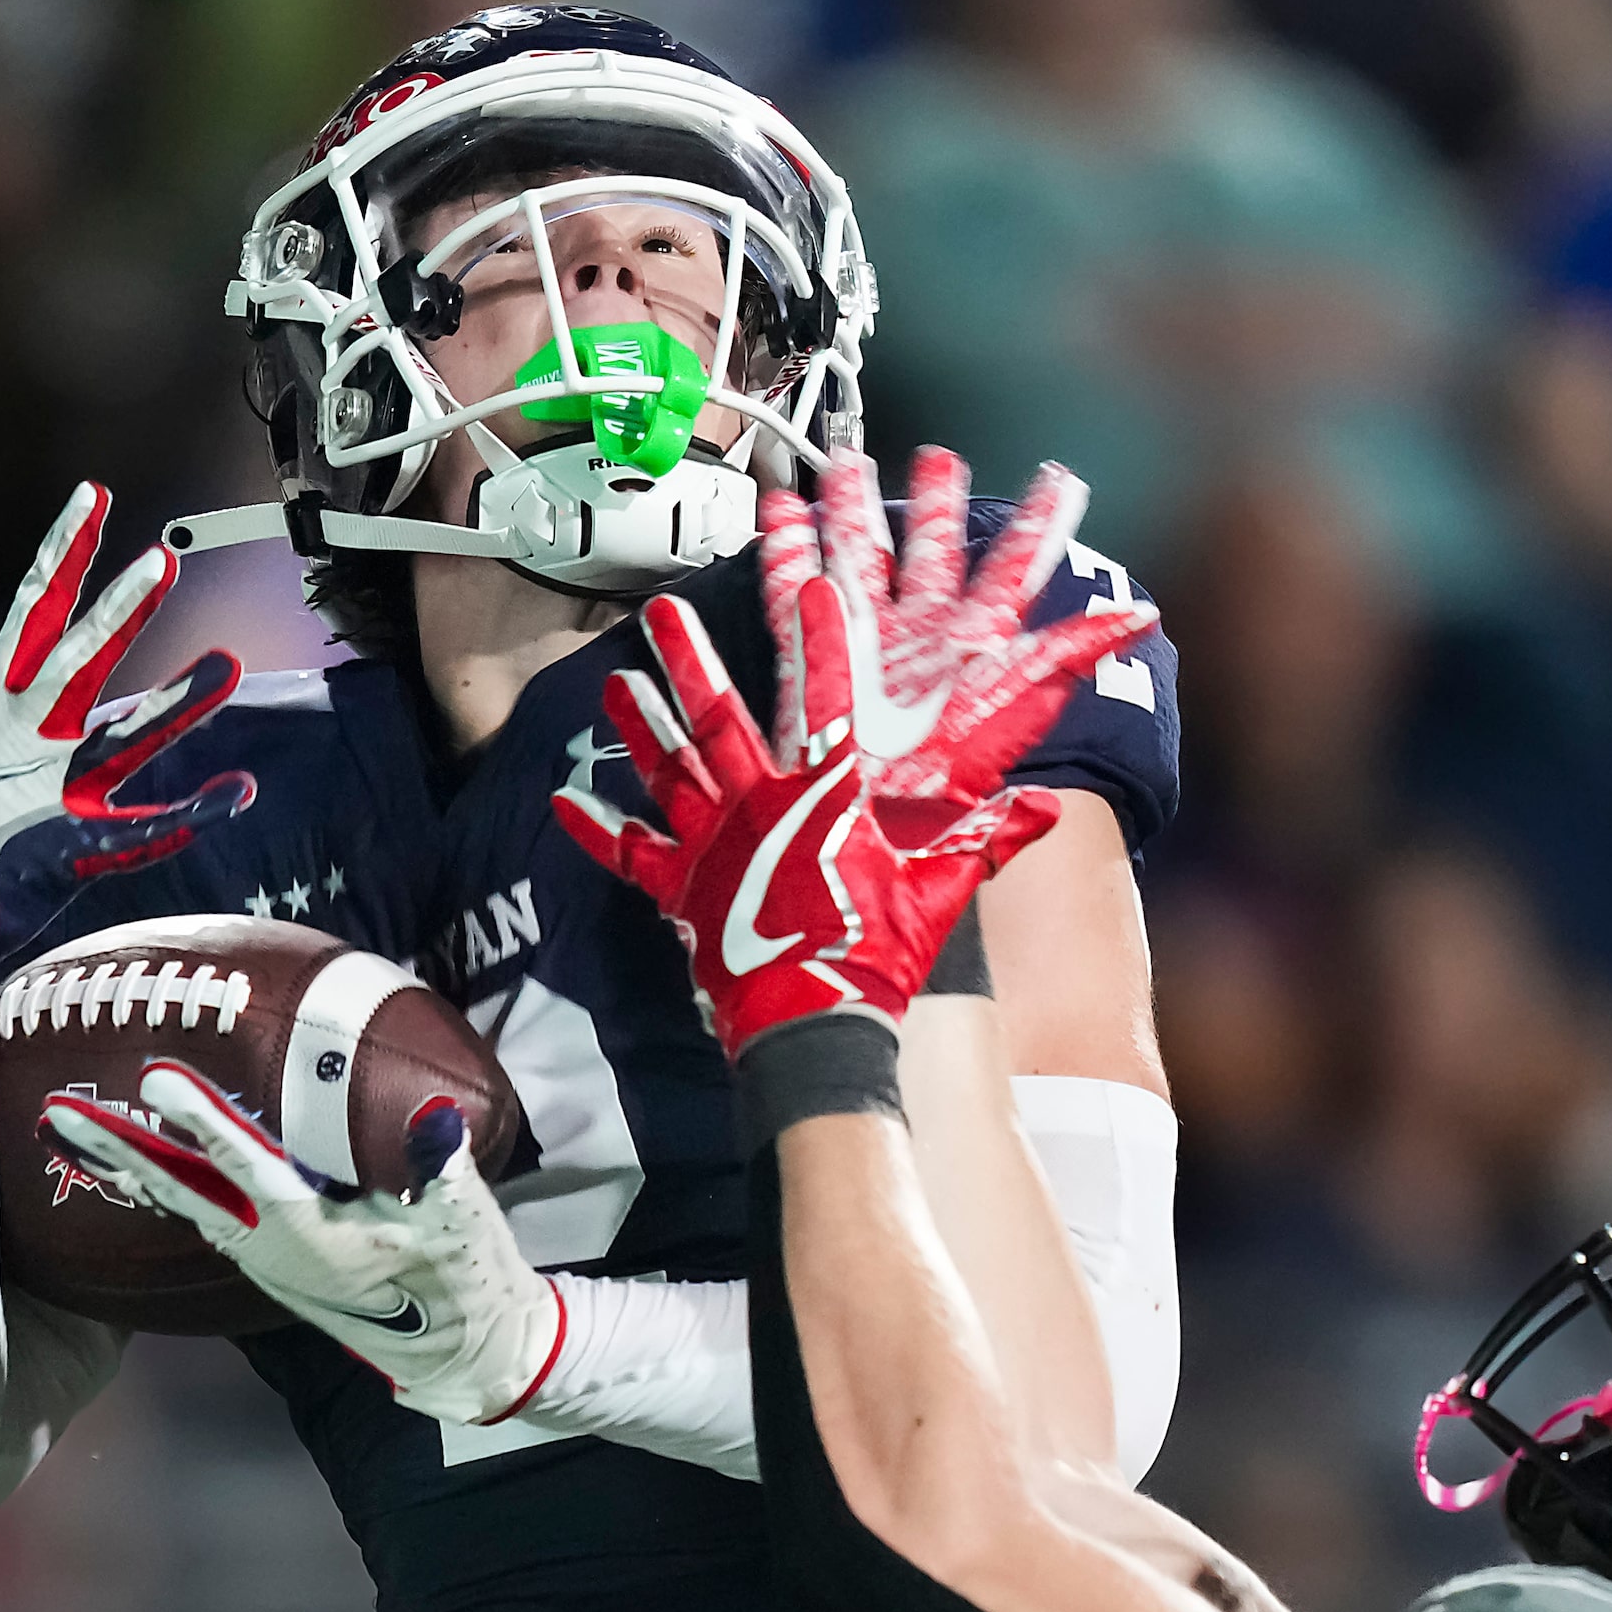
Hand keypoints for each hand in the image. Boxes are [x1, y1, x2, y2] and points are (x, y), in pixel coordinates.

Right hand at [0, 484, 254, 1009]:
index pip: (35, 608)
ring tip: (231, 663)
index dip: (64, 550)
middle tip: (161, 562)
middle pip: (80, 659)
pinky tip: (238, 791)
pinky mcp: (74, 845)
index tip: (93, 495)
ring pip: (124, 735)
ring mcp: (51, 790)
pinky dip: (192, 811)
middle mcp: (26, 737)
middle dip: (120, 611)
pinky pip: (146, 829)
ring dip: (179, 702)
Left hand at [39, 1063, 565, 1426]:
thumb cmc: (463, 1275)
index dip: (206, 1122)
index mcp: (313, 1236)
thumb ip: (442, 1167)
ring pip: (181, 1204)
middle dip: (120, 1150)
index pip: (248, 1168)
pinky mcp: (267, 1260)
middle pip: (183, 1191)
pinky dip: (159, 1186)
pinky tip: (134, 1164)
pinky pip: (199, 1214)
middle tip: (59, 1112)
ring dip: (127, 1167)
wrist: (458, 1345)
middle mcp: (271, 1250)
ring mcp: (263, 1259)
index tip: (160, 1080)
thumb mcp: (462, 1219)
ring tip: (72, 1130)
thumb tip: (435, 1118)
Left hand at [551, 593, 1067, 1056]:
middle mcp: (758, 805)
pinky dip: (594, 828)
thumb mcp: (940, 892)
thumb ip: (985, 841)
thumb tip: (1048, 810)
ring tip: (618, 682)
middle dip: (690, 662)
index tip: (813, 588)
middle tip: (662, 614)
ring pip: (668, 770)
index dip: (821, 642)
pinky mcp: (679, 891)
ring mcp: (711, 846)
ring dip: (641, 725)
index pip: (827, 702)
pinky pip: (629, 854)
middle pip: (718, 720)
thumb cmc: (878, 952)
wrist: (814, 1024)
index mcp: (822, 796)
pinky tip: (563, 800)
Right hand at [758, 446, 1155, 813]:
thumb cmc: (941, 792)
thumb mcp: (1019, 707)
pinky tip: (782, 511)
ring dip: (853, 510)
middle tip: (938, 459)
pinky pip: (793, 596)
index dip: (1039, 527)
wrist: (870, 845)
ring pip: (862, 560)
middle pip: (935, 555)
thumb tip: (1141, 616)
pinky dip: (786, 552)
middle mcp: (924, 642)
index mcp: (977, 650)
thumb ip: (1071, 655)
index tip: (1061, 482)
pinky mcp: (815, 664)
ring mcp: (868, 649)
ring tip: (846, 465)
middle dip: (938, 505)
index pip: (1018, 573)